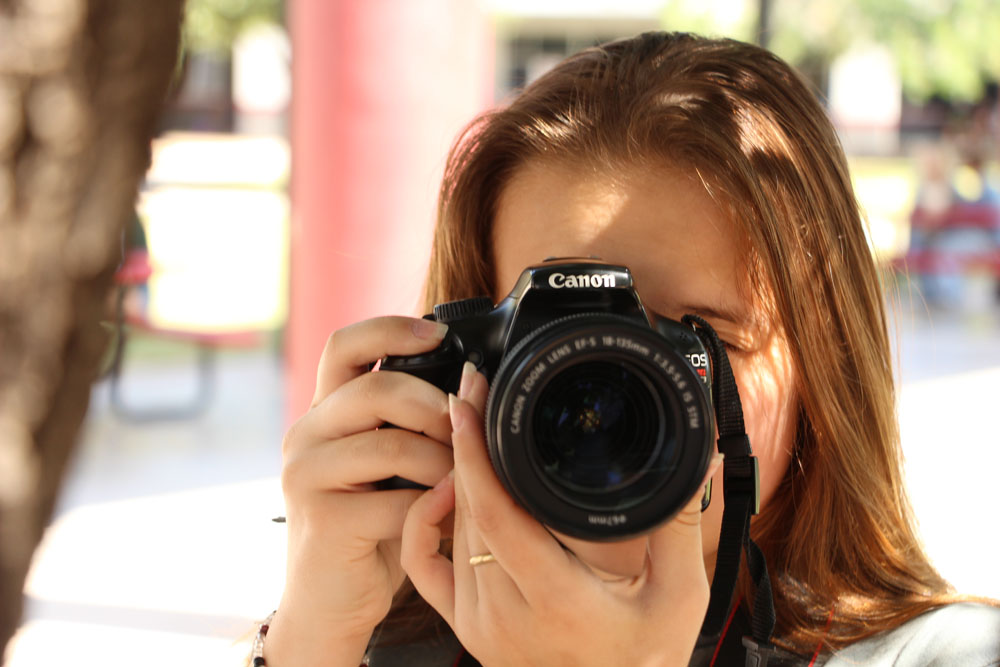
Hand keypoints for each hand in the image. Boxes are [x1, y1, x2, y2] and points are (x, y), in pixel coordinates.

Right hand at [265, 317, 454, 665]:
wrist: (333, 598)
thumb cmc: (371, 523)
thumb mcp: (386, 462)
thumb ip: (406, 423)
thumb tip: (469, 385)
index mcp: (324, 411)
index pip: (344, 345)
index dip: (392, 330)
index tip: (440, 334)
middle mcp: (306, 433)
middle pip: (378, 391)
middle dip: (435, 409)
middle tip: (462, 433)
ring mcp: (307, 475)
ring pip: (393, 445)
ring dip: (443, 464)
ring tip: (462, 481)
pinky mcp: (322, 518)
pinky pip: (397, 500)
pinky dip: (435, 506)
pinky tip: (448, 514)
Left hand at [401, 363, 721, 666]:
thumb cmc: (646, 662)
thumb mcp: (679, 596)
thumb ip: (680, 525)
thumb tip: (698, 456)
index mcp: (556, 601)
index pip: (496, 516)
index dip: (475, 455)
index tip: (470, 403)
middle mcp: (504, 614)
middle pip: (468, 511)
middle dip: (466, 444)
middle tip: (474, 390)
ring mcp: (477, 624)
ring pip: (451, 529)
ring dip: (456, 474)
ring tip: (469, 423)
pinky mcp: (465, 627)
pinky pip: (425, 566)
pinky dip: (425, 521)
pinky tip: (443, 490)